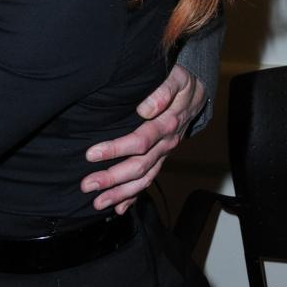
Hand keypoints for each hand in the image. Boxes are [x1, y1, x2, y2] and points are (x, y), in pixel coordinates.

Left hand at [80, 64, 205, 213]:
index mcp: (167, 124)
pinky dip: (135, 196)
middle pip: (139, 166)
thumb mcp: (177, 79)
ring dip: (121, 193)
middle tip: (87, 185)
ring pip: (144, 179)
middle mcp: (166, 144)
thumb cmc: (182, 82)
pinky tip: (120, 208)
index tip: (91, 154)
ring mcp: (164, 153)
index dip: (116, 149)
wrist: (199, 92)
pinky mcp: (162, 158)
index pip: (140, 141)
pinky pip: (150, 181)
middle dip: (112, 178)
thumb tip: (145, 109)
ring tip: (98, 203)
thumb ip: (163, 91)